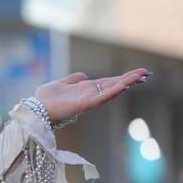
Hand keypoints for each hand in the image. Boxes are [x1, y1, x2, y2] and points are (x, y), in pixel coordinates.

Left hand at [34, 68, 150, 124]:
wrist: (35, 109)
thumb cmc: (45, 99)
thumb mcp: (61, 83)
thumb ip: (73, 79)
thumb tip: (84, 75)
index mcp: (86, 89)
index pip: (109, 82)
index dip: (123, 77)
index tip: (139, 72)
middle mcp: (89, 95)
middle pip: (114, 85)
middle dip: (130, 79)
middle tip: (147, 73)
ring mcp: (88, 101)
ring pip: (110, 91)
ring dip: (125, 83)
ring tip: (140, 76)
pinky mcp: (83, 106)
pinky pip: (100, 98)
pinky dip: (112, 92)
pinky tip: (122, 86)